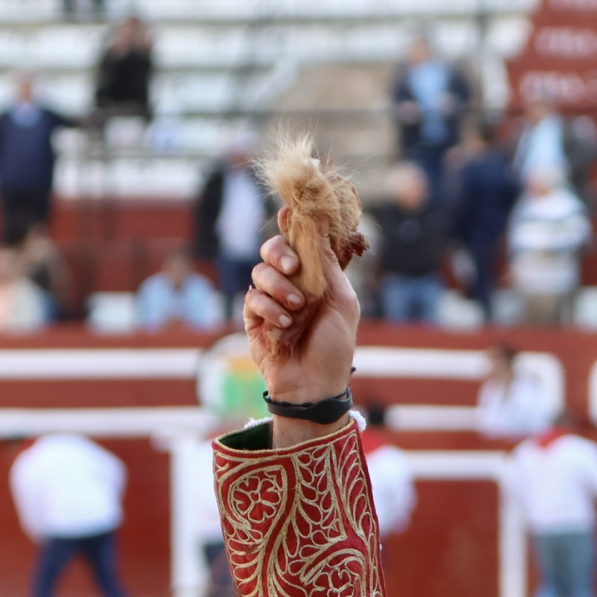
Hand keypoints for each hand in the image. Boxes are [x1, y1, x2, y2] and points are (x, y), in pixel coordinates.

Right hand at [244, 209, 361, 445]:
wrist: (314, 385)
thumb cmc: (335, 347)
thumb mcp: (343, 304)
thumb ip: (329, 268)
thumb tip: (320, 232)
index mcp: (316, 278)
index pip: (302, 243)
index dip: (294, 225)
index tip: (289, 212)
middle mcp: (292, 284)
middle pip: (273, 249)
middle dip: (280, 252)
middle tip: (292, 267)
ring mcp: (270, 299)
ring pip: (260, 271)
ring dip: (279, 287)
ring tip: (296, 309)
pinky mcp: (253, 317)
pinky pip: (253, 298)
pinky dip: (269, 308)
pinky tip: (284, 325)